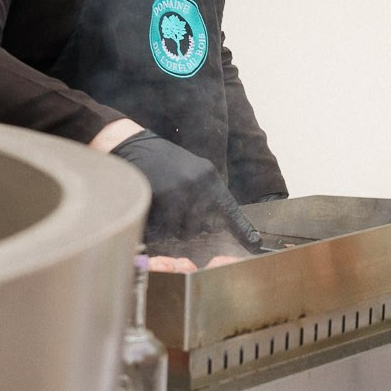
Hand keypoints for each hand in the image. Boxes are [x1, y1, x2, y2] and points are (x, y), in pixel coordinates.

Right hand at [111, 132, 262, 250]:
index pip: (230, 210)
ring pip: (181, 232)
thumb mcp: (192, 171)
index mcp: (210, 178)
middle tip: (174, 208)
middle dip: (187, 226)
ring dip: (171, 227)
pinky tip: (152, 205)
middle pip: (200, 229)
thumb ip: (207, 194)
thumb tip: (218, 223)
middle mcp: (199, 185)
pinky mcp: (160, 199)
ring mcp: (179, 192)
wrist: (134, 145)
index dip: (243, 231)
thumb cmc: (163, 161)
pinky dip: (156, 225)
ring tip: (162, 204)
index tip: (256, 245)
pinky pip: (162, 229)